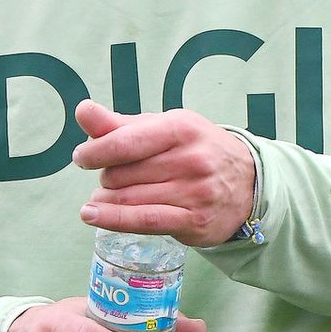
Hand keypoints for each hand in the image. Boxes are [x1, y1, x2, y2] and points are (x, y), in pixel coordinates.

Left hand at [73, 101, 254, 246]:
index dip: (96, 151)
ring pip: (129, 198)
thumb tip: (83, 110)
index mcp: (181, 128)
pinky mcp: (194, 221)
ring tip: (104, 195)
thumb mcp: (164, 129)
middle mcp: (191, 159)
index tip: (81, 157)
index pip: (126, 141)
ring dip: (107, 198)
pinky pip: (144, 221)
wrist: (248, 183)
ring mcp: (195, 192)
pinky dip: (112, 219)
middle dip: (108, 176)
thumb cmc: (195, 151)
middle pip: (123, 173)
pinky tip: (92, 215)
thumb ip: (120, 124)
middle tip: (113, 176)